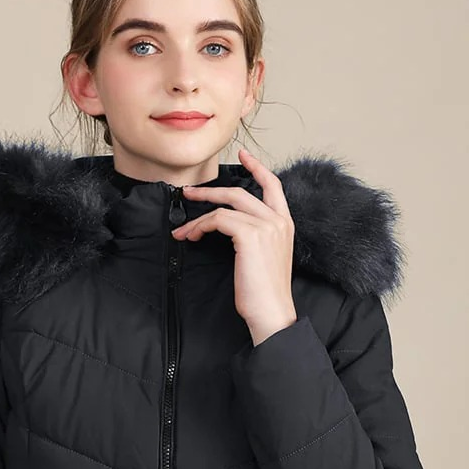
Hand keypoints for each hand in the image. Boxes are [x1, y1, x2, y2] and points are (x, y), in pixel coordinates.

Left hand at [172, 147, 297, 345]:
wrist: (271, 313)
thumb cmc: (264, 294)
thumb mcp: (263, 258)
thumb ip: (254, 237)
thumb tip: (229, 228)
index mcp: (285, 224)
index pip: (274, 186)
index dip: (257, 168)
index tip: (243, 155)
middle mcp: (278, 221)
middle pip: (241, 192)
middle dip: (211, 192)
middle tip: (189, 193)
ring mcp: (266, 226)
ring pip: (225, 207)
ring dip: (199, 217)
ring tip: (184, 229)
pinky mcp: (250, 235)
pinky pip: (219, 220)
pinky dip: (201, 226)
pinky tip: (192, 237)